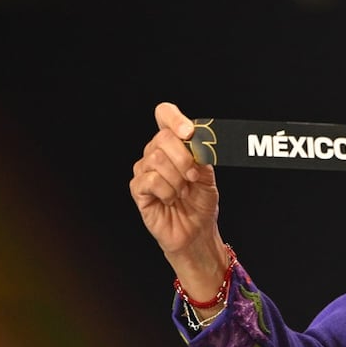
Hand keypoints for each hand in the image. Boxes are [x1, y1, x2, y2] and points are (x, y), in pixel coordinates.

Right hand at [129, 102, 221, 259]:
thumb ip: (200, 153)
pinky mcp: (138, 189)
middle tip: (193, 176)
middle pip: (162, 137)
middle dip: (184, 157)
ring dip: (177, 178)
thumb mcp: (207, 173)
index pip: (164, 115)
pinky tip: (171, 199)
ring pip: (156, 158)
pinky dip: (167, 191)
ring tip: (184, 191)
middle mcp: (155, 152)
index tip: (189, 132)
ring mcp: (144, 170)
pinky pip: (150, 179)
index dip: (174, 118)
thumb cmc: (200, 202)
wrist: (197, 230)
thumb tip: (194, 137)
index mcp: (173, 144)